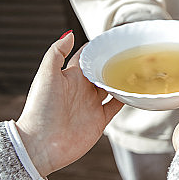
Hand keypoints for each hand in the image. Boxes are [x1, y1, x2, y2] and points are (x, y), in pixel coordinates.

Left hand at [16, 32, 123, 176]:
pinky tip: (135, 90)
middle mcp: (82, 89)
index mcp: (70, 77)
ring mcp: (91, 105)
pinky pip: (117, 106)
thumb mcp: (46, 75)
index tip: (113, 38)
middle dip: (115, 62)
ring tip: (138, 68)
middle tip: (131, 52)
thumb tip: (70, 34)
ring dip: (123, 79)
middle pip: (102, 71)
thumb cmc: (40, 109)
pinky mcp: (99, 121)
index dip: (98, 47)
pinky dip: (126, 98)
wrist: (41, 145)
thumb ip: (57, 53)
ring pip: (112, 87)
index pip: (86, 57)